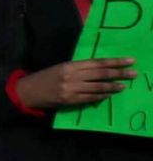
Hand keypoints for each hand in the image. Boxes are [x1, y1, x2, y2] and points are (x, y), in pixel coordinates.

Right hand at [14, 58, 136, 108]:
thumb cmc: (44, 77)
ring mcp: (71, 89)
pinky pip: (90, 98)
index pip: (97, 63)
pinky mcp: (69, 100)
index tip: (129, 60)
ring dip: (113, 86)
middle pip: (101, 74)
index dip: (114, 62)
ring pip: (97, 87)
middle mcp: (72, 76)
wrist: (27, 92)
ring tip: (124, 86)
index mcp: (70, 65)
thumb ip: (78, 69)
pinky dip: (101, 96)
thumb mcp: (61, 68)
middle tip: (133, 73)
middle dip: (119, 73)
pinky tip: (109, 94)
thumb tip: (99, 71)